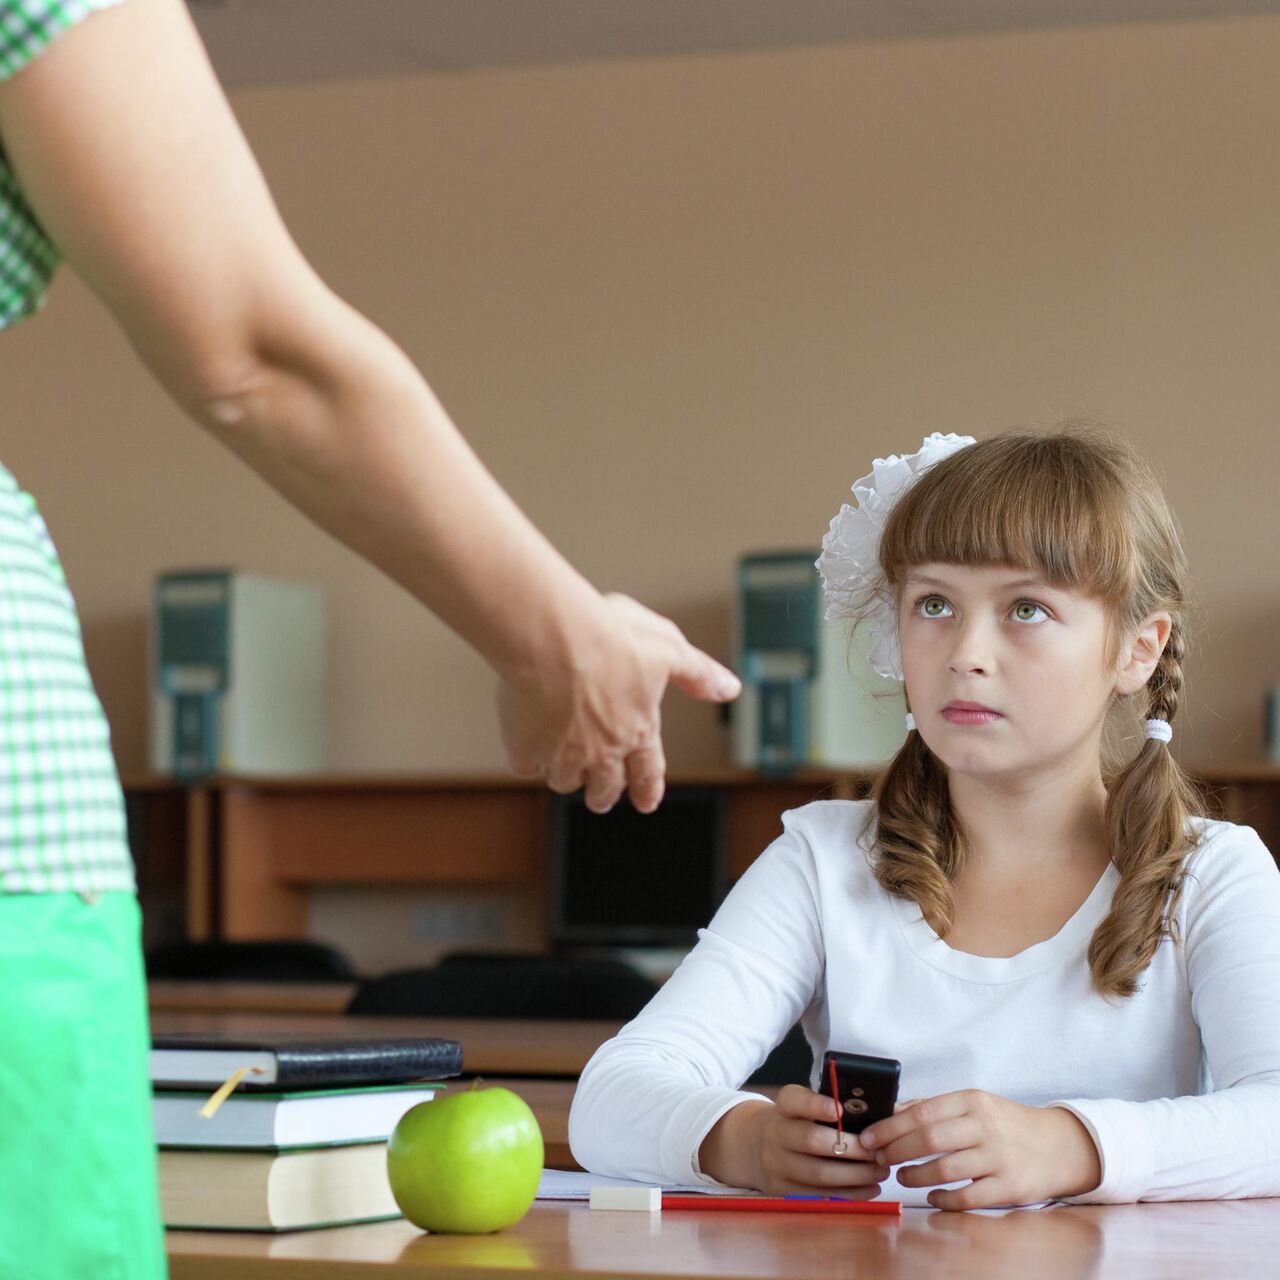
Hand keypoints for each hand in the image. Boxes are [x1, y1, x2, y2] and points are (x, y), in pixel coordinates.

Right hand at [497, 593, 740, 813]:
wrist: (554, 638)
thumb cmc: (609, 637)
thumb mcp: (668, 647)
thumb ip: (698, 673)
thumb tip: (729, 688)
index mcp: (638, 728)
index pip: (648, 770)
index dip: (648, 788)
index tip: (646, 802)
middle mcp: (603, 750)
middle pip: (604, 788)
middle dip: (604, 794)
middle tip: (600, 798)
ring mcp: (564, 754)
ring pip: (564, 780)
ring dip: (565, 775)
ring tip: (560, 766)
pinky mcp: (527, 748)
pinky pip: (526, 766)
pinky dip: (527, 759)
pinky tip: (526, 747)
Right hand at [701, 1086, 889, 1197]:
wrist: (756, 1146)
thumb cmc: (796, 1122)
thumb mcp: (803, 1105)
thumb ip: (830, 1104)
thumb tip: (878, 1112)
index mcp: (784, 1106)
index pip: (795, 1101)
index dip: (816, 1105)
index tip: (840, 1109)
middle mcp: (775, 1134)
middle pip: (811, 1140)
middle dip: (850, 1147)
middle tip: (877, 1151)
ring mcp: (776, 1165)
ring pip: (818, 1174)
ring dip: (855, 1175)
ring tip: (880, 1171)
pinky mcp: (783, 1190)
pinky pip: (819, 1196)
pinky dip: (849, 1194)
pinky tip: (870, 1188)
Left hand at [857, 1090, 1102, 1209]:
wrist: (1060, 1146)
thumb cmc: (1006, 1124)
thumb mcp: (974, 1104)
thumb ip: (934, 1107)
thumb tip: (890, 1111)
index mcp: (971, 1100)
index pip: (921, 1111)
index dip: (889, 1127)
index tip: (868, 1137)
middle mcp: (984, 1126)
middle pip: (929, 1139)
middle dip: (896, 1150)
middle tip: (879, 1158)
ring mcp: (998, 1157)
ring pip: (945, 1169)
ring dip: (915, 1176)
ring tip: (901, 1176)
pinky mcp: (1010, 1187)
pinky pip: (968, 1197)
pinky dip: (943, 1198)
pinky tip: (932, 1196)